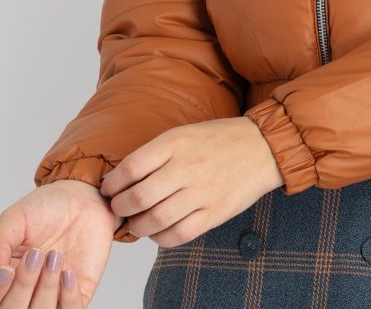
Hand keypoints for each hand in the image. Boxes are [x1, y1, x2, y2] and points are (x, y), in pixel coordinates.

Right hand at [0, 179, 119, 307]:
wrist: (83, 198)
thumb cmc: (47, 207)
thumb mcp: (16, 216)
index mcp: (5, 271)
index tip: (8, 270)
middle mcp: (25, 288)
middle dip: (24, 285)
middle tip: (38, 254)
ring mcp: (51, 293)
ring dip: (46, 289)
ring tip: (56, 256)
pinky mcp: (76, 293)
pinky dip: (69, 297)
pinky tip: (69, 273)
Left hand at [99, 117, 284, 247]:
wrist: (262, 147)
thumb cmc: (219, 139)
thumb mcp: (185, 133)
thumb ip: (157, 153)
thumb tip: (123, 178)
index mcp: (177, 142)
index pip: (132, 167)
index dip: (113, 183)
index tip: (108, 188)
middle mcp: (188, 166)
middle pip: (139, 197)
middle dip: (120, 207)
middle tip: (118, 208)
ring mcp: (202, 192)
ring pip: (156, 220)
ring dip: (138, 226)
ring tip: (136, 222)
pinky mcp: (215, 212)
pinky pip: (179, 234)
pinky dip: (161, 238)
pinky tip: (158, 231)